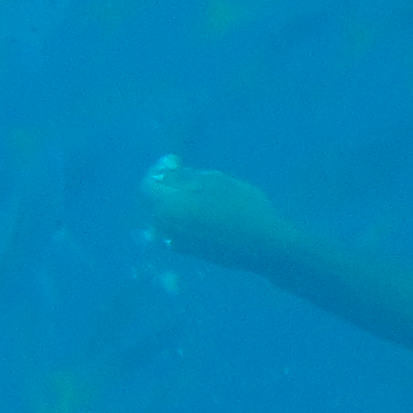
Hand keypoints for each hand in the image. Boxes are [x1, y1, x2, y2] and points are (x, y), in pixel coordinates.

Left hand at [142, 157, 291, 271]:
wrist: (264, 246)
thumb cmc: (241, 207)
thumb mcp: (214, 180)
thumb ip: (184, 176)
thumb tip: (167, 174)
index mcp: (167, 207)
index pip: (148, 185)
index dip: (158, 169)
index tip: (175, 159)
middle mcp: (166, 227)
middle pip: (155, 202)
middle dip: (166, 185)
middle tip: (186, 172)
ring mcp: (178, 242)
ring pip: (166, 217)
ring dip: (175, 202)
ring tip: (197, 191)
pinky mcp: (191, 252)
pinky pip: (177, 229)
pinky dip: (183, 216)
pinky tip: (203, 211)